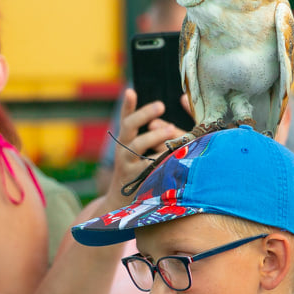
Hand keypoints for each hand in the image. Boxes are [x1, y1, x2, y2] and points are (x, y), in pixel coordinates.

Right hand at [104, 89, 186, 207]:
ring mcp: (128, 165)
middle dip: (144, 115)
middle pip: (129, 127)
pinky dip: (160, 159)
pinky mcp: (137, 179)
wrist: (120, 201)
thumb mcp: (132, 147)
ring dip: (154, 136)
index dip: (127, 105)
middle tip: (161, 105)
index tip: (132, 91)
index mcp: (124, 140)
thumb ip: (140, 128)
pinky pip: (149, 166)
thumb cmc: (132, 167)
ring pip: (139, 146)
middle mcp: (122, 150)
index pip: (125, 118)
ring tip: (170, 129)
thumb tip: (144, 103)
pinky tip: (173, 154)